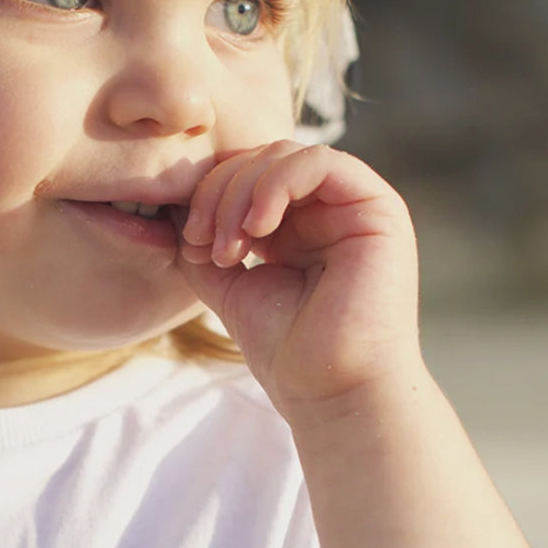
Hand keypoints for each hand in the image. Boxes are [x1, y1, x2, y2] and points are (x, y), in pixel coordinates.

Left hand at [176, 141, 422, 422]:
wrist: (330, 392)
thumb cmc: (285, 348)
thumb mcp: (227, 281)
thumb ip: (204, 240)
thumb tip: (169, 203)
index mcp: (298, 221)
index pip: (245, 172)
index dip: (208, 194)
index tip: (190, 242)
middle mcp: (329, 207)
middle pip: (260, 158)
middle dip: (219, 193)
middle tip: (203, 243)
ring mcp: (356, 205)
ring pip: (284, 155)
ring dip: (241, 192)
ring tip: (229, 246)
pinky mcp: (379, 209)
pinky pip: (320, 162)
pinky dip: (275, 185)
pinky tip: (258, 228)